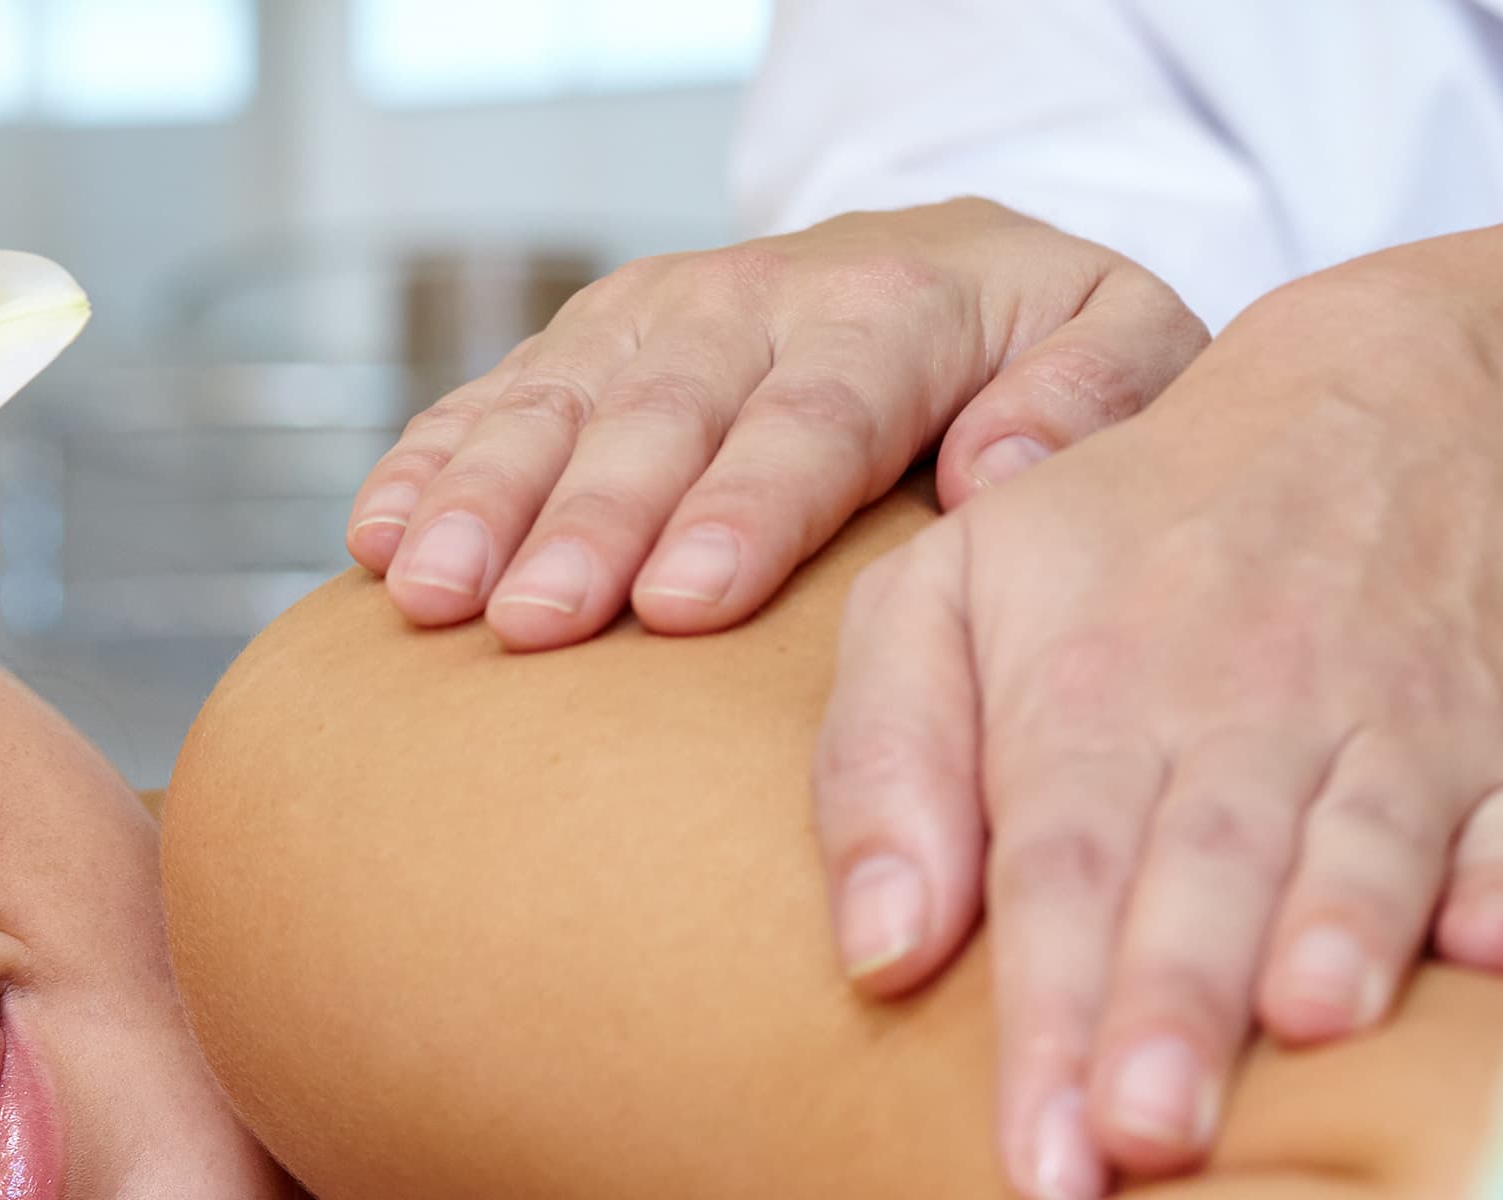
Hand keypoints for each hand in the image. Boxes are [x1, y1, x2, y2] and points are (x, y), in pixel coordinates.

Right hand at [346, 204, 1206, 649]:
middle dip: (590, 519)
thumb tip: (1000, 468)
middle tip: (536, 621)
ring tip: (430, 592)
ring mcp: (662, 316)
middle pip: (669, 413)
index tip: (686, 598)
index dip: (745, 503)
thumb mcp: (1130, 348)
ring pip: (560, 402)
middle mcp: (765, 296)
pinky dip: (426, 463)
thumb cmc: (1051, 359)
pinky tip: (372, 537)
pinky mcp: (592, 345)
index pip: (819, 409)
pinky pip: (493, 398)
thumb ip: (1095, 399)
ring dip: (485, 499)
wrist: (966, 274)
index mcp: (905, 306)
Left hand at [817, 268, 1502, 1199]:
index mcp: (1092, 691)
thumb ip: (881, 764)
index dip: (1049, 1010)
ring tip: (1306, 1030)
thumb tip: (876, 956)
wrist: (1404, 409)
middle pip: (1204, 871)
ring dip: (1341, 938)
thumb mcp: (950, 592)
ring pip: (1367, 843)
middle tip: (1143, 1137)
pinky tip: (1497, 951)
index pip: (1060, 869)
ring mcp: (1404, 728)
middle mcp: (1249, 710)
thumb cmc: (1129, 544)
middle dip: (1173, 1004)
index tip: (1039, 1149)